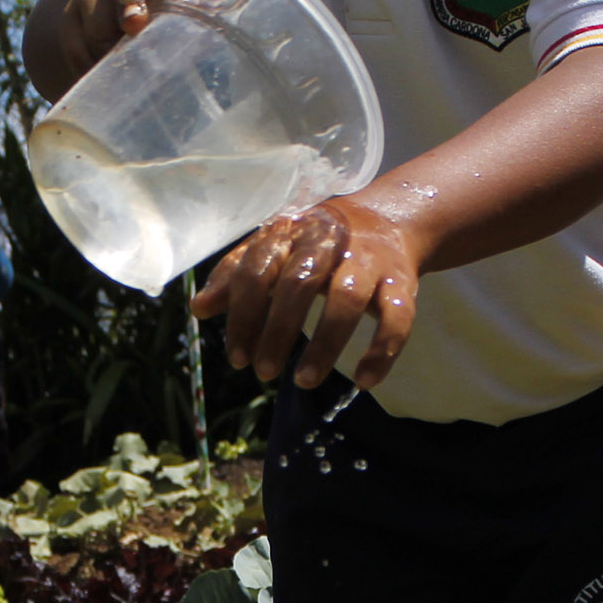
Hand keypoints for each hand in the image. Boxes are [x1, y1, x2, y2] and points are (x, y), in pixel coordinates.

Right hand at [56, 0, 192, 82]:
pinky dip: (90, 63)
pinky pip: (76, 43)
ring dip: (107, 40)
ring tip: (122, 66)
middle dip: (128, 0)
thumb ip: (205, 8)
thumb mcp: (192, 0)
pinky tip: (102, 79)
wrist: (125, 8)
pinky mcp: (72, 13)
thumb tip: (232, 37)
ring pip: (96, 12)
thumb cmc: (176, 7)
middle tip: (134, 25)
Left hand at [189, 198, 420, 390]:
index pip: (258, 268)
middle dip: (278, 330)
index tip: (237, 357)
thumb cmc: (317, 246)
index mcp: (292, 233)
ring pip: (348, 299)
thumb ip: (238, 276)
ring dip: (325, 343)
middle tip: (263, 373)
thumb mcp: (276, 252)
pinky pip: (398, 318)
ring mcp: (369, 262)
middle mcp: (331, 243)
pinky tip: (364, 382)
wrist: (388, 220)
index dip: (244, 314)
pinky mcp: (402, 283)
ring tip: (303, 382)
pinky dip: (384, 351)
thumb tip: (199, 308)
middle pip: (300, 282)